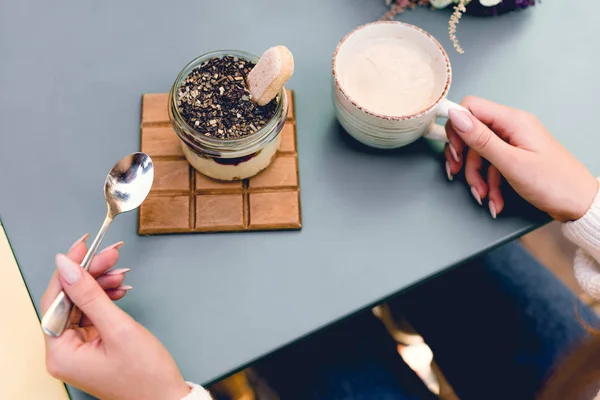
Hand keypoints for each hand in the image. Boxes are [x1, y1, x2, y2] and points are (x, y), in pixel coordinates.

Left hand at [42, 235, 190, 399]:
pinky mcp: (92, 348)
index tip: (82, 247)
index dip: (69, 270)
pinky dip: (105, 299)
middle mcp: (64, 353)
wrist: (166, 399)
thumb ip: (91, 295)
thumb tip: (67, 267)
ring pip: (82, 305)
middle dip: (91, 275)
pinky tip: (119, 289)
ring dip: (100, 285)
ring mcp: (78, 350)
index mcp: (61, 354)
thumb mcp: (119, 328)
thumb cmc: (146, 375)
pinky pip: (92, 315)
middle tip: (110, 255)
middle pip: (69, 300)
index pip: (56, 300)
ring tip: (120, 271)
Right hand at [443, 96, 597, 221]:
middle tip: (459, 173)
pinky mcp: (515, 157)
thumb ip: (481, 139)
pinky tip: (494, 199)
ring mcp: (514, 142)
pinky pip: (491, 166)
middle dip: (465, 158)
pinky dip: (488, 184)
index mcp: (513, 121)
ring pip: (479, 154)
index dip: (457, 127)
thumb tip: (457, 116)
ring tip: (484, 195)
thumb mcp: (511, 162)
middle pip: (472, 134)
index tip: (453, 149)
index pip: (471, 107)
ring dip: (476, 177)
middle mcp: (513, 127)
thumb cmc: (555, 183)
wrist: (579, 204)